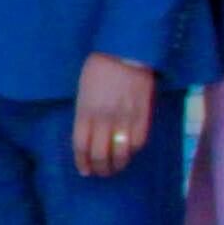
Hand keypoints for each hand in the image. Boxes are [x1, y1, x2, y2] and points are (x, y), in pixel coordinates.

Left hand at [72, 53, 158, 178]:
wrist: (125, 52)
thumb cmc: (99, 69)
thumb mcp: (83, 91)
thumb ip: (85, 114)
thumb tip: (87, 136)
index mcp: (85, 111)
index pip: (81, 146)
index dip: (82, 162)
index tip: (85, 171)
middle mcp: (103, 118)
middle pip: (99, 154)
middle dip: (99, 169)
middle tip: (101, 172)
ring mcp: (124, 118)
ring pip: (120, 153)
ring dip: (116, 166)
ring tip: (115, 168)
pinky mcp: (142, 116)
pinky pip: (138, 142)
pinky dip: (132, 152)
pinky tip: (129, 153)